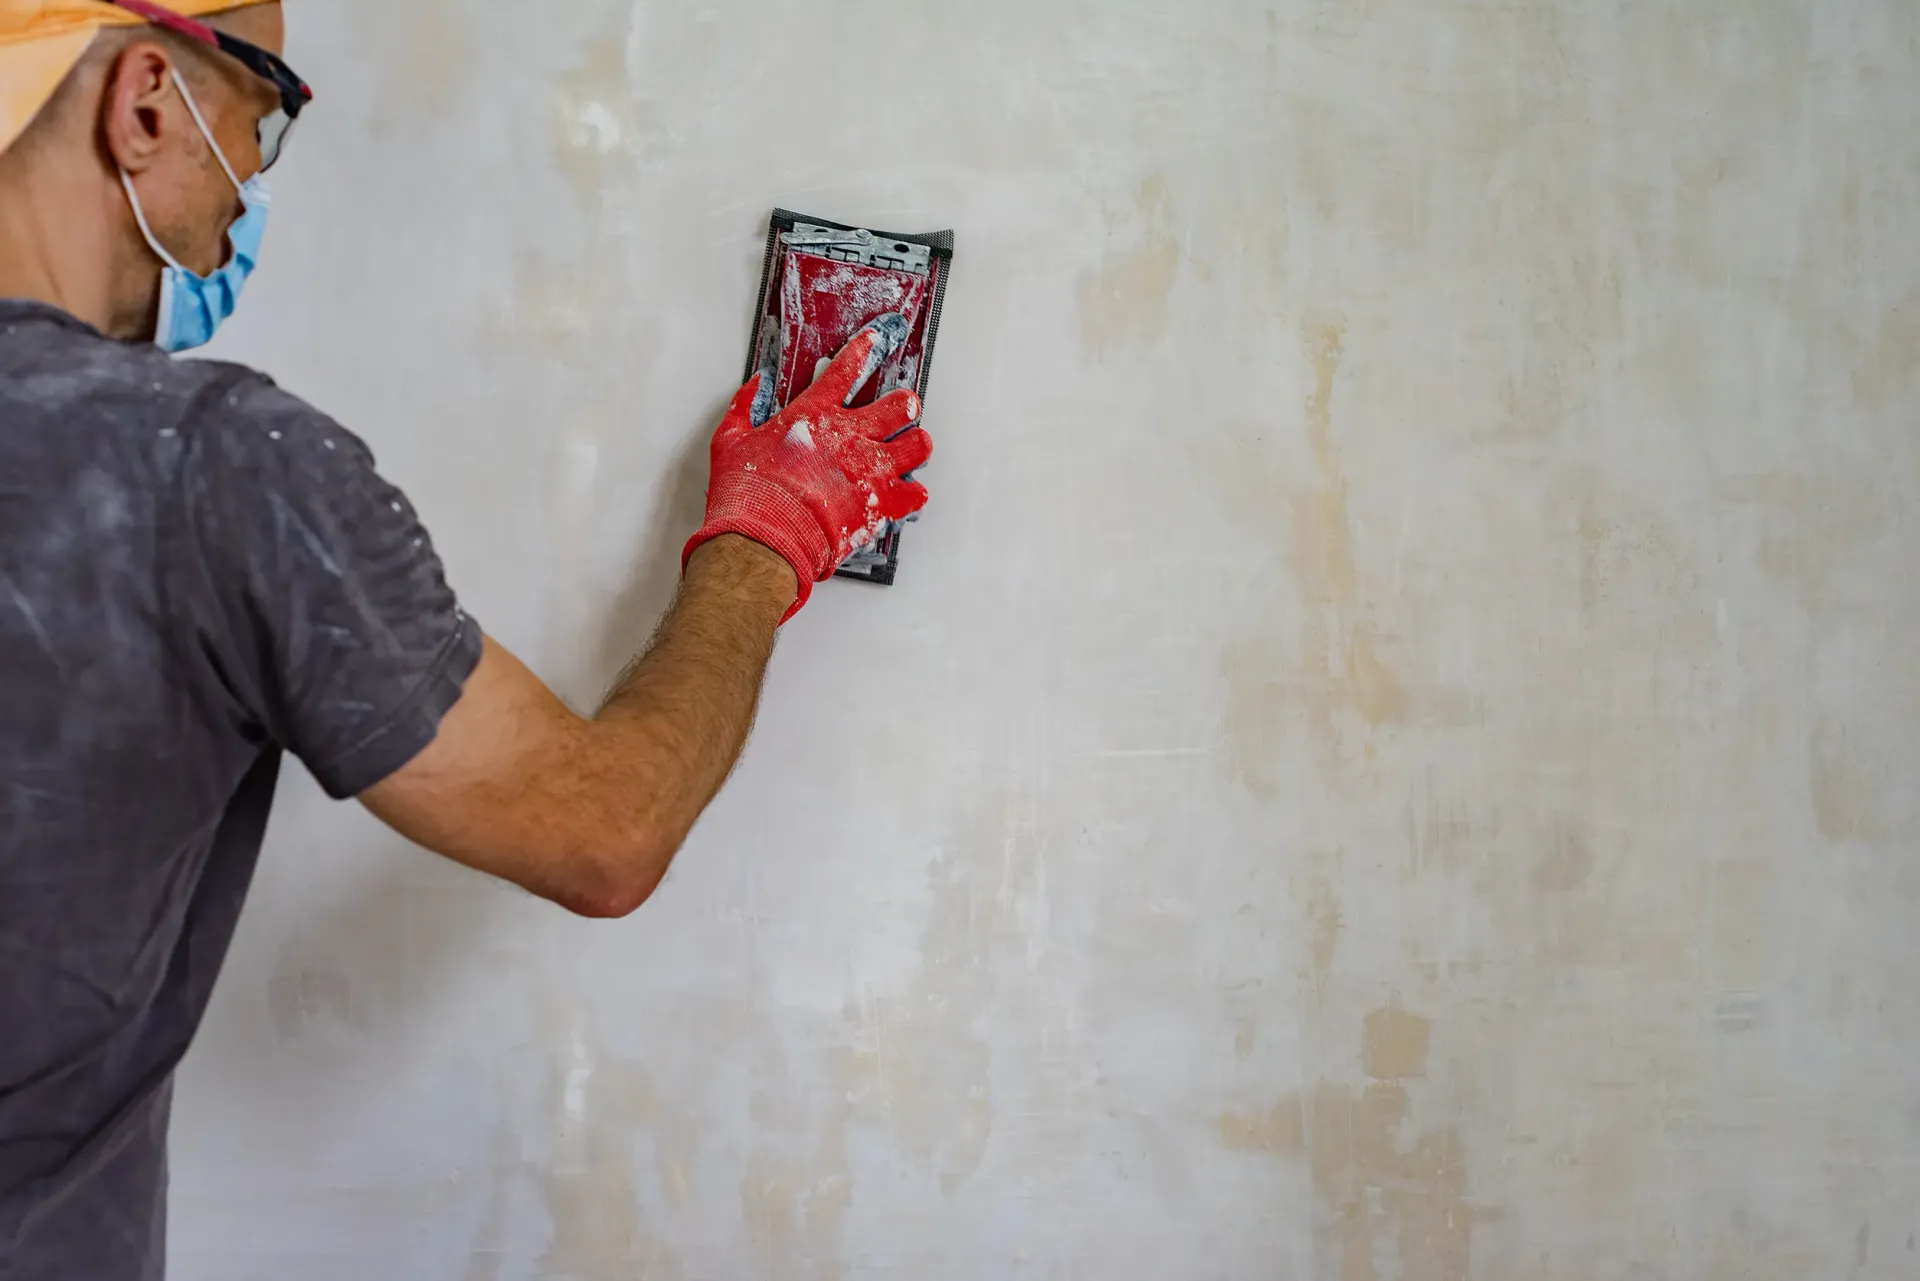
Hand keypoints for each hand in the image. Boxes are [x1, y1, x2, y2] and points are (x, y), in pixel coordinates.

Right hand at [683, 315, 933, 620]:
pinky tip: (904, 493)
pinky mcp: (882, 504)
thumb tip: (753, 385)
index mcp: (815, 414)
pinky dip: (912, 493)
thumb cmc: (747, 494)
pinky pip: (917, 493)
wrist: (765, 540)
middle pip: (900, 405)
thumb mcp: (731, 440)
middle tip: (899, 411)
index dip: (865, 349)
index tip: (877, 339)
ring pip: (919, 445)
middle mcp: (850, 436)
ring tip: (907, 451)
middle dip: (903, 406)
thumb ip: (742, 407)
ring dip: (915, 446)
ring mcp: (871, 469)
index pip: (847, 368)